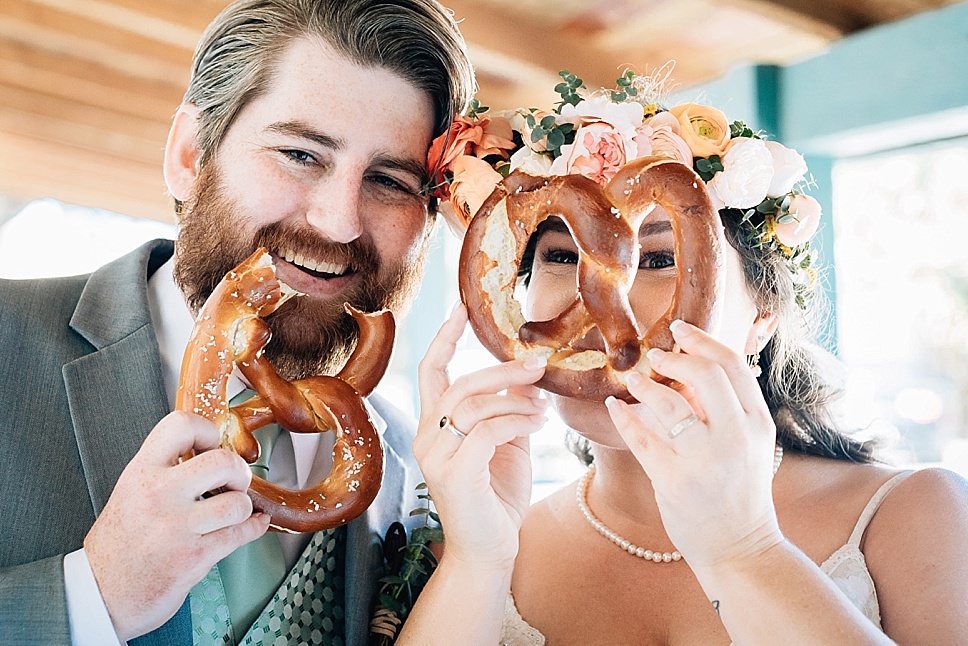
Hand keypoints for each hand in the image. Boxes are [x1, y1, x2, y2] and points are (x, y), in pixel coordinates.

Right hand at [84, 410, 269, 640]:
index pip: (182, 425)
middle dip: (238, 472)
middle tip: (233, 482)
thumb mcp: (131, 491)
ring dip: (243, 507)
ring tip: (232, 511)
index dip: (208, 430)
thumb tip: (210, 450)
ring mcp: (177, 527)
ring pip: (238, 502)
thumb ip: (165, 469)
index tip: (213, 445)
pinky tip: (252, 525)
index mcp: (141, 472)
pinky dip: (254, 528)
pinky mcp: (194, 557)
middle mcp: (159, 495)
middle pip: (223, 462)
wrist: (99, 594)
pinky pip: (241, 534)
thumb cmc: (119, 542)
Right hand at [413, 303, 547, 568]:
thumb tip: (527, 375)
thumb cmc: (497, 496)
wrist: (490, 550)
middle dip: (501, 368)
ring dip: (515, 398)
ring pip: (473, 404)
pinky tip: (538, 423)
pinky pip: (486, 430)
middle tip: (537, 363)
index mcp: (434, 424)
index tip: (463, 308)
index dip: (446, 337)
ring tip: (543, 406)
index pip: (431, 370)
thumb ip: (509, 409)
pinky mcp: (454, 474)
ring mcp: (435, 456)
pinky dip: (517, 420)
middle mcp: (426, 436)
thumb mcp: (506, 443)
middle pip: (459, 382)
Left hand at [605, 320, 781, 567]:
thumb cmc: (739, 490)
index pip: (732, 365)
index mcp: (758, 422)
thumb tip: (687, 367)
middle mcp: (736, 437)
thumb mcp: (748, 444)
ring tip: (632, 380)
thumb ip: (724, 407)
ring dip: (644, 385)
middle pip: (705, 373)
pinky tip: (615, 407)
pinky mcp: (674, 479)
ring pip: (668, 402)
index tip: (680, 329)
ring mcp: (704, 459)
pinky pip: (641, 437)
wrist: (740, 546)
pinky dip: (624, 416)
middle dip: (675, 357)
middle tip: (656, 356)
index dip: (703, 340)